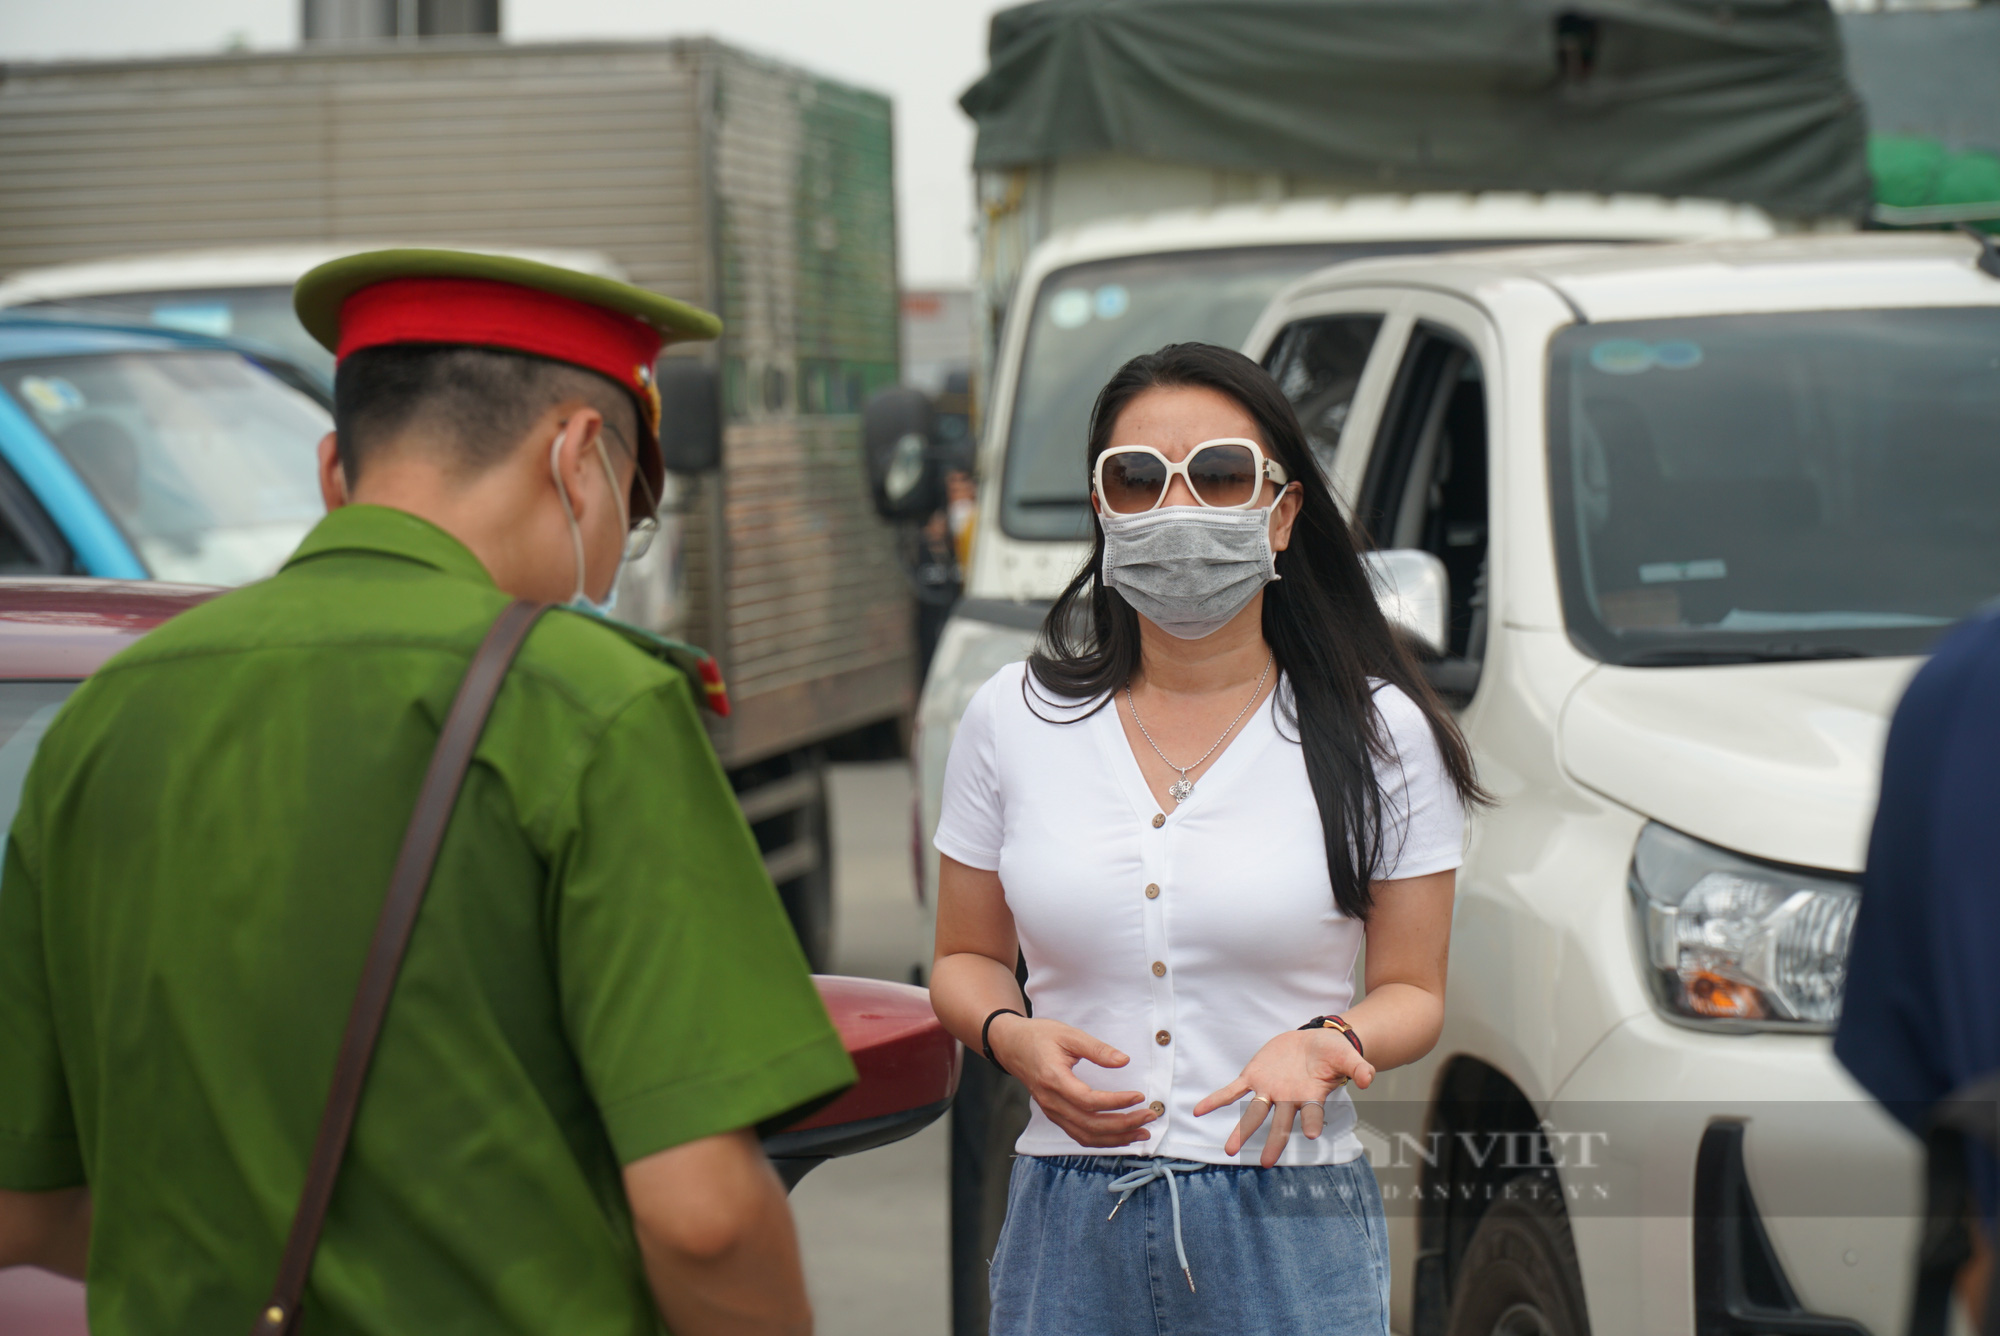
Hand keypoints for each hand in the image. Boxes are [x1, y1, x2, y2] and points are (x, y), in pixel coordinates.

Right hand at [987, 1015, 1155, 1148]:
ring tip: (1142, 1132)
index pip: (1089, 1101)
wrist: (1011, 1045)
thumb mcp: (1069, 1034)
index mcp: (1054, 1079)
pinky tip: (1121, 1135)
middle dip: (1123, 1124)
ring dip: (1116, 1138)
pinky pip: (1079, 1135)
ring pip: (1086, 1136)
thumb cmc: (1039, 1036)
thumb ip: (1097, 1049)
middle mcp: (1051, 1101)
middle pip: (1090, 1124)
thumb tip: (1124, 1061)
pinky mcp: (1055, 1115)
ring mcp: (1052, 1111)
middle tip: (1149, 1116)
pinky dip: (1102, 1140)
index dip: (1116, 1102)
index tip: (1139, 1096)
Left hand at [1193, 1029, 1375, 1166]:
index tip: (1312, 1133)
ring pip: (1254, 1114)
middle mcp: (1289, 1099)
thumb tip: (1370, 1079)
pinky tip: (1199, 1111)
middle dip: (1274, 1142)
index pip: (1313, 1113)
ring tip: (1229, 1150)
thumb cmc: (1332, 1053)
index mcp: (1312, 1096)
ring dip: (1241, 1131)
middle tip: (1266, 1163)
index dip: (1312, 1121)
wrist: (1313, 1040)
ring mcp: (1270, 1090)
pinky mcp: (1254, 1077)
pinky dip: (1216, 1100)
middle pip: (1280, 1124)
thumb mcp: (1347, 1056)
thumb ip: (1358, 1068)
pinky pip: (1233, 1091)